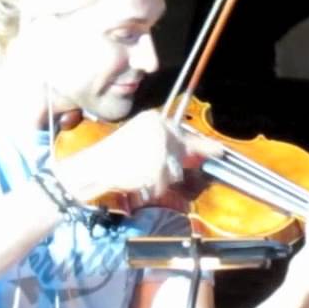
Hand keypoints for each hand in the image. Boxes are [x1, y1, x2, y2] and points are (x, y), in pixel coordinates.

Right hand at [58, 110, 223, 200]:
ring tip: (140, 176)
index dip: (202, 145)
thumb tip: (203, 153)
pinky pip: (165, 182)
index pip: (185, 133)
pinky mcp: (156, 164)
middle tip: (159, 171)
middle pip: (183, 152)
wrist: (91, 169)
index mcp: (153, 119)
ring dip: (163, 178)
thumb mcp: (140, 143)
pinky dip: (155, 187)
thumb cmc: (112, 158)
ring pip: (176, 170)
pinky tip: (141, 183)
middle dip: (176, 164)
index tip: (218, 151)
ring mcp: (158, 146)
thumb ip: (169, 146)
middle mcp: (159, 128)